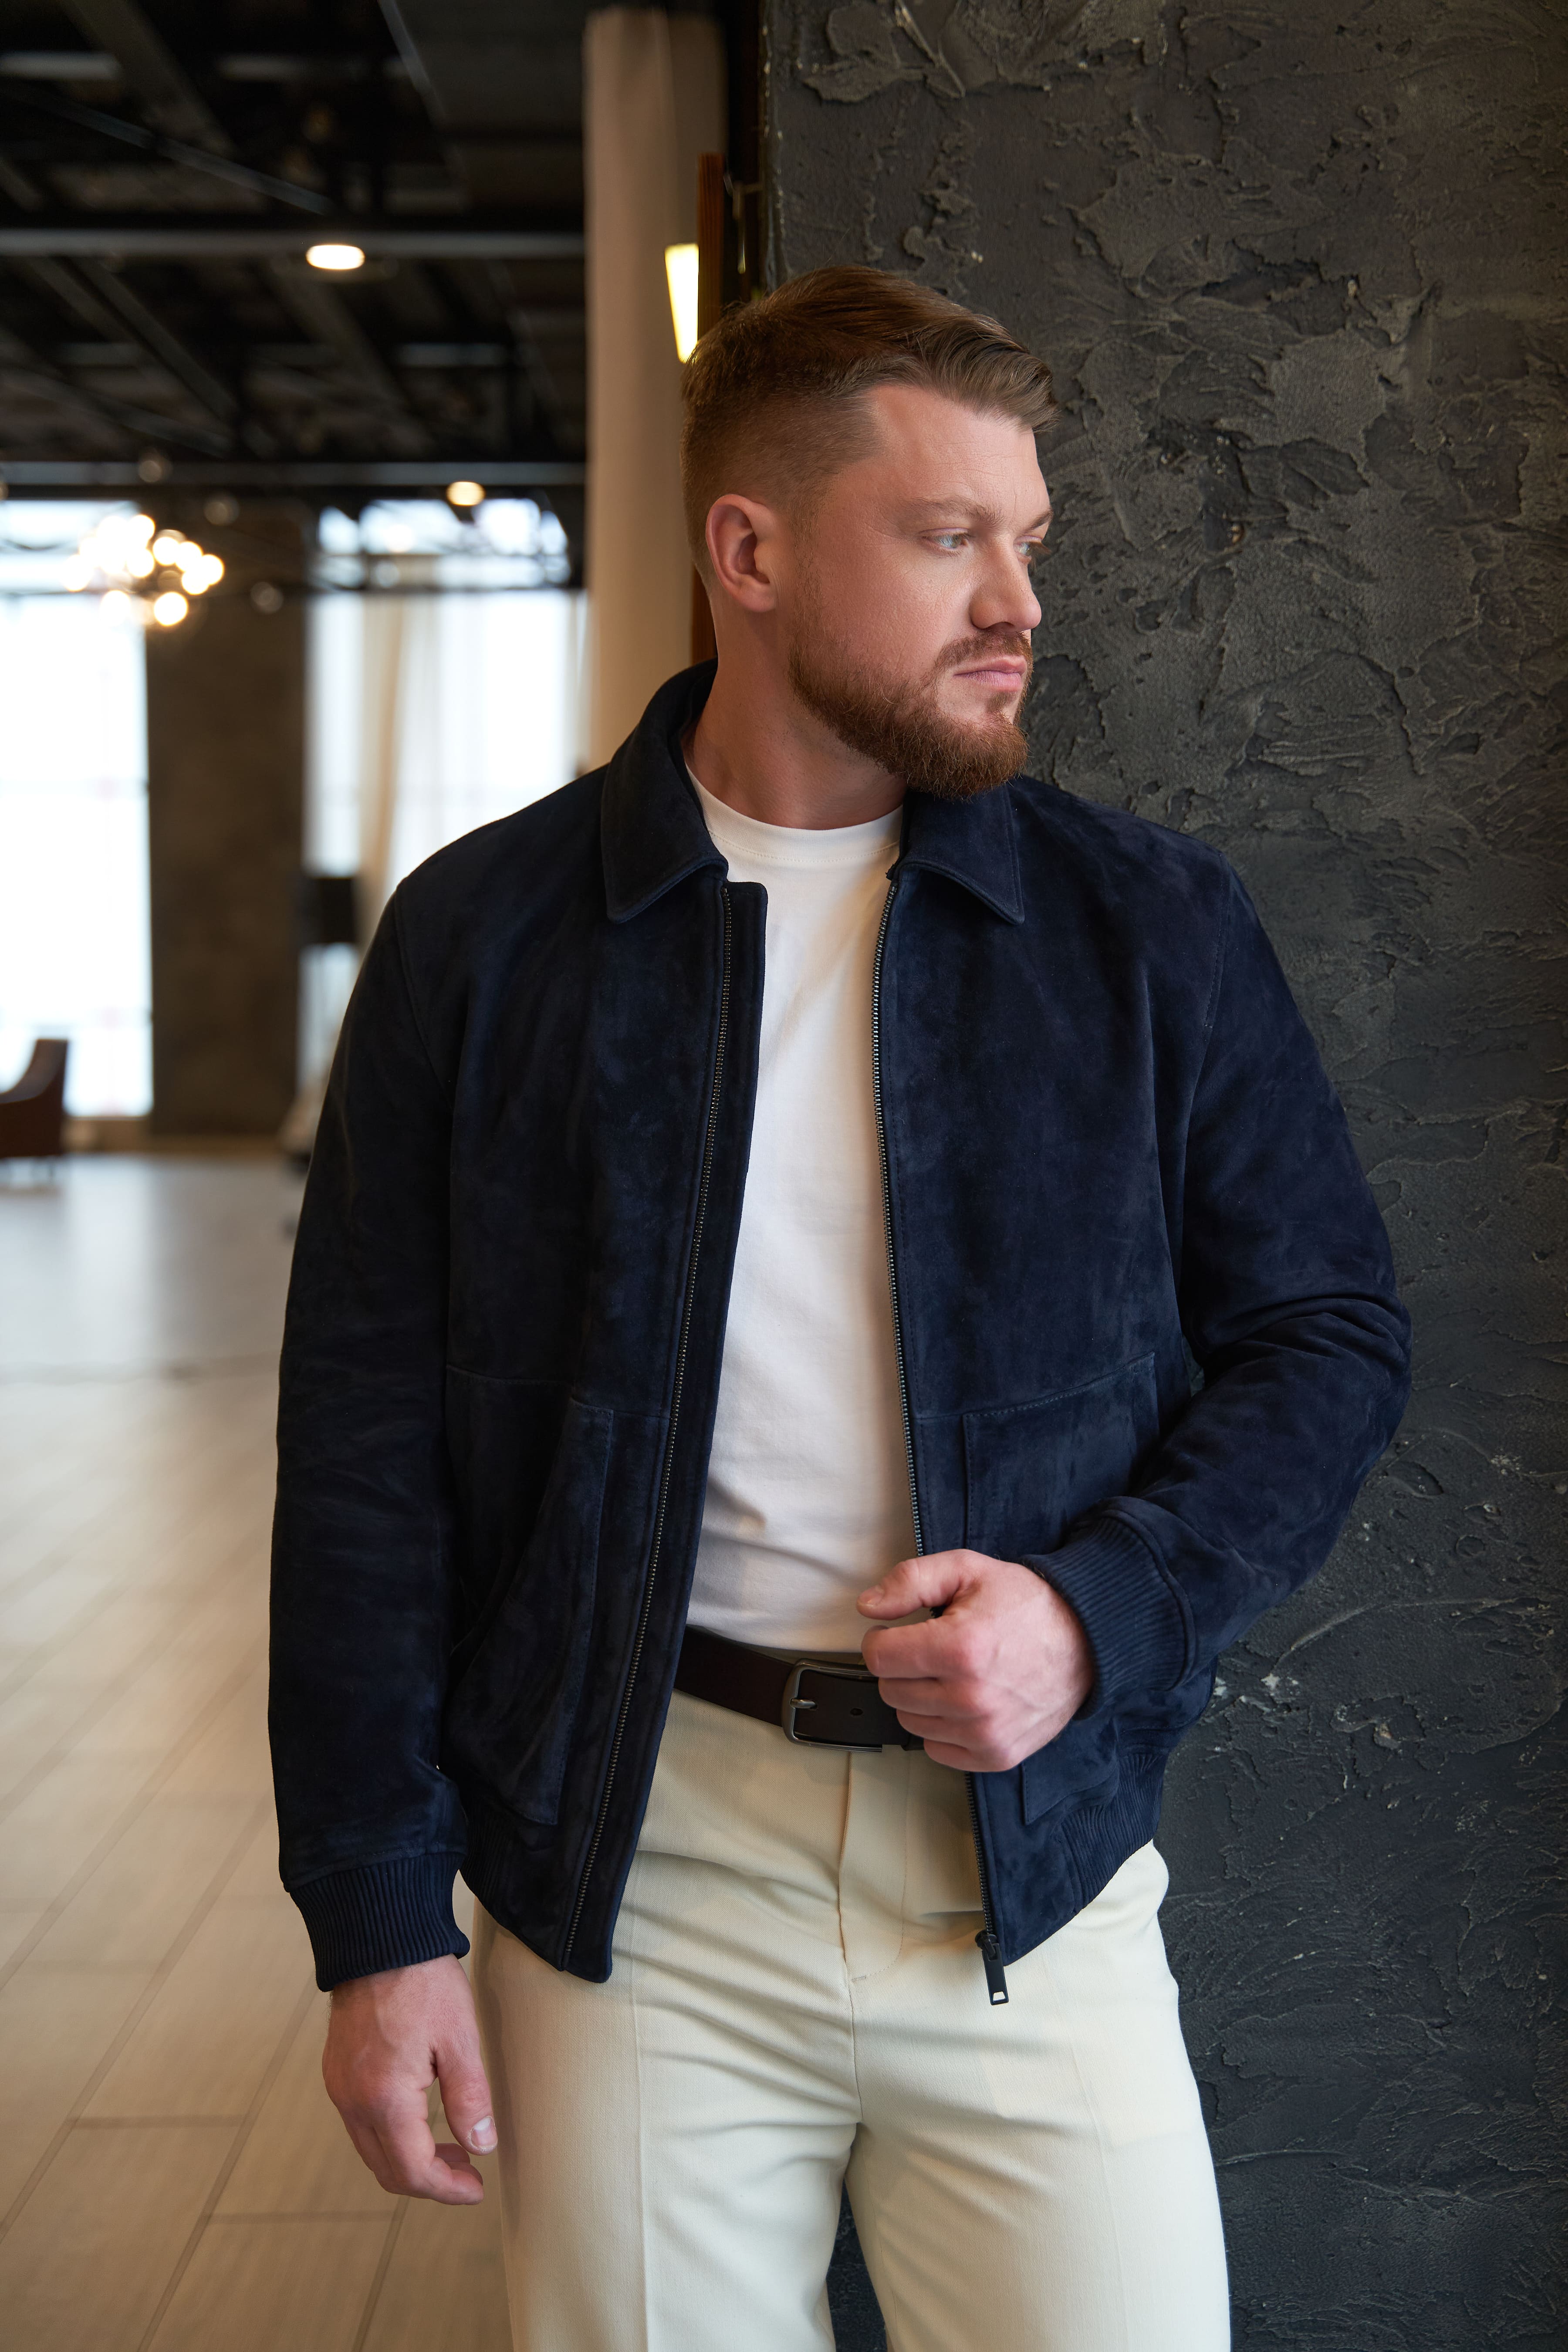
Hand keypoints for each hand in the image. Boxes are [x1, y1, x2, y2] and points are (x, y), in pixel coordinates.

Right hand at [323, 1952, 494, 2202]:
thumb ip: (470, 2099)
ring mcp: (340, 2088)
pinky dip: (391, 2136)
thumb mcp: (459, 2039)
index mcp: (384, 2099)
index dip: (447, 2190)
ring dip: (410, 2161)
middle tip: (468, 2173)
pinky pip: (361, 2125)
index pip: (413, 2171)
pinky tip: (421, 2119)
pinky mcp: (337, 2073)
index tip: (476, 2189)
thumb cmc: (422, 1982)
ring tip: (452, 2148)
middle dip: (430, 2182)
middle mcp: (353, 2101)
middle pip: (388, 2171)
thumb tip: (482, 2147)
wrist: (379, 1939)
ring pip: (372, 2151)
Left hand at [858, 1549, 1093, 1770]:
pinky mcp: (996, 1755)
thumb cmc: (1026, 1604)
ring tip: (954, 1673)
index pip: (879, 1658)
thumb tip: (869, 1606)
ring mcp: (985, 1732)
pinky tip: (964, 1700)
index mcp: (961, 1648)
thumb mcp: (967, 1570)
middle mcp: (972, 1697)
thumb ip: (911, 1581)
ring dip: (921, 1697)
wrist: (1085, 1640)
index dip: (883, 1639)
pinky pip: (936, 1749)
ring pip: (910, 1721)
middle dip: (903, 1667)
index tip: (901, 1632)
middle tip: (933, 1649)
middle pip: (891, 1690)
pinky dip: (942, 1727)